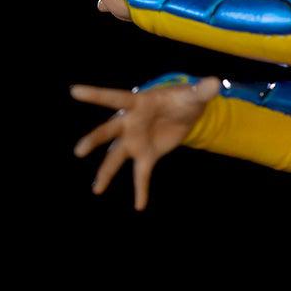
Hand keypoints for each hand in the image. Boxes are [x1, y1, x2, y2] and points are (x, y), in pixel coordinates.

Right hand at [70, 76, 222, 209]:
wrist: (187, 111)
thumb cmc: (184, 98)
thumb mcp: (195, 94)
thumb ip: (201, 90)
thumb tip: (216, 83)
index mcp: (139, 102)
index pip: (115, 97)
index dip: (96, 94)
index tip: (74, 91)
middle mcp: (131, 122)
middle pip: (109, 131)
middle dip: (95, 140)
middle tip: (80, 150)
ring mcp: (136, 140)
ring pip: (116, 157)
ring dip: (107, 172)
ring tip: (97, 189)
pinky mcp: (147, 155)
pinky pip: (141, 174)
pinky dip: (141, 190)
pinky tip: (139, 206)